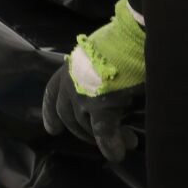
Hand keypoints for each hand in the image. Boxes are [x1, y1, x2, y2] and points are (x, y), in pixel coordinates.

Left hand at [42, 0, 144, 162]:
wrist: (137, 34)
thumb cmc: (126, 44)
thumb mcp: (104, 61)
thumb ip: (99, 81)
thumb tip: (112, 102)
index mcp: (69, 68)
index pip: (52, 94)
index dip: (51, 114)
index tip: (52, 131)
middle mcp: (70, 82)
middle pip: (70, 116)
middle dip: (85, 132)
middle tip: (103, 140)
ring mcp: (84, 95)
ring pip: (87, 126)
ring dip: (104, 140)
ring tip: (129, 141)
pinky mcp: (102, 105)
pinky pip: (104, 132)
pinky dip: (111, 145)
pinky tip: (119, 154)